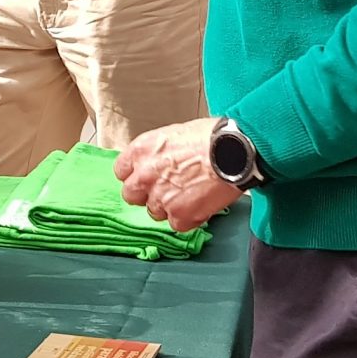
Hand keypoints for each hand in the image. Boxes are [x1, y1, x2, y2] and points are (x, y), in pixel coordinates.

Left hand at [113, 119, 239, 231]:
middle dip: (146, 194)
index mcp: (141, 150)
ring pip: (154, 212)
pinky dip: (188, 217)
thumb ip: (158, 152)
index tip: (145, 177)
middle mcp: (145, 175)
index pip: (121, 171)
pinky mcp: (179, 214)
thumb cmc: (212, 137)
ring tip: (190, 194)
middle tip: (166, 189)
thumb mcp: (175, 133)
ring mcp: (160, 197)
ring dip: (169, 206)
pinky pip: (177, 224)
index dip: (135, 175)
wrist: (234, 151)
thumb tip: (159, 161)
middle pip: (131, 195)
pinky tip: (201, 203)